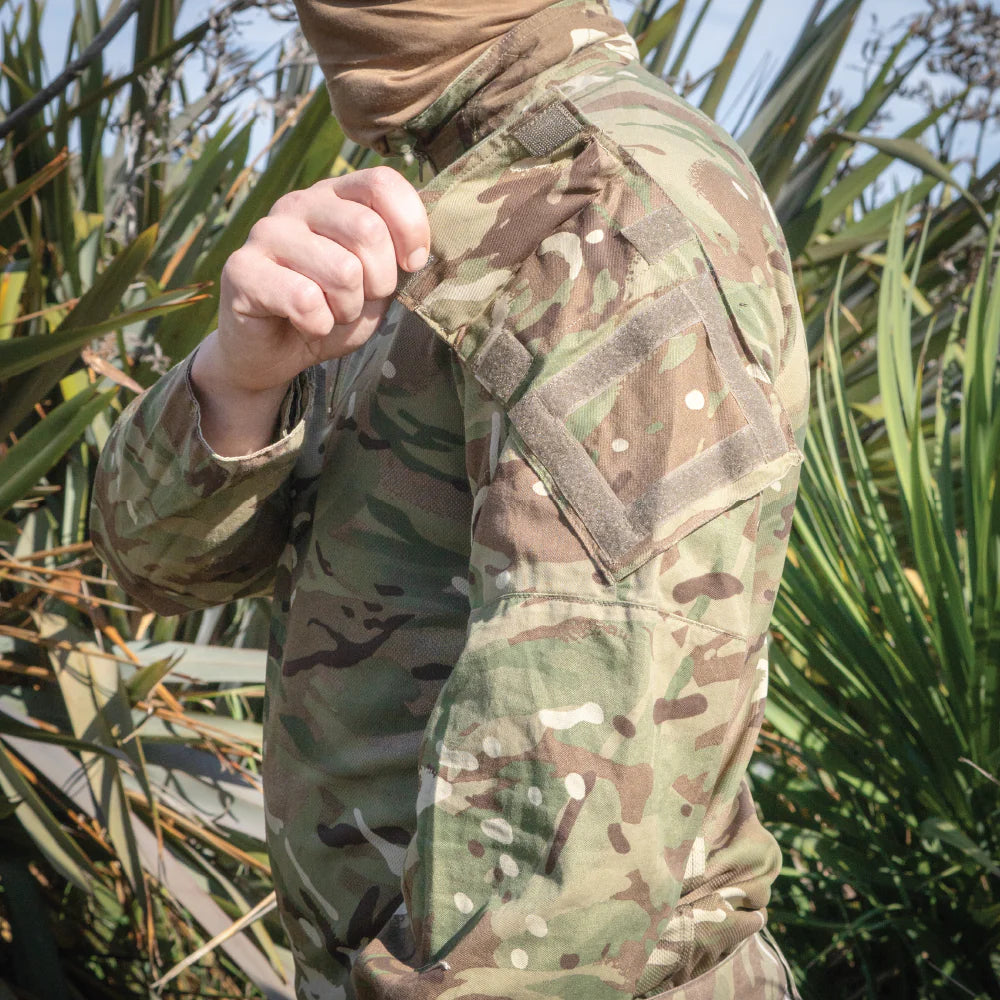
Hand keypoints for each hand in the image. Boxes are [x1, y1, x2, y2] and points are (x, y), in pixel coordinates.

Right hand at [191, 167, 428, 454]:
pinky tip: (307, 324)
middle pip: (368, 230)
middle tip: (361, 300)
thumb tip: (419, 249)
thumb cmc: (331, 312)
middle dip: (380, 282)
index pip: (382, 183)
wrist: (273, 353)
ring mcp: (267, 232)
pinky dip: (319, 324)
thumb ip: (398, 259)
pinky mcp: (241, 268)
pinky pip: (304, 298)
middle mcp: (299, 204)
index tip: (411, 264)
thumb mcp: (378, 286)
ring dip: (349, 308)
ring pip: (342, 270)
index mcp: (336, 197)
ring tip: (332, 314)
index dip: (410, 227)